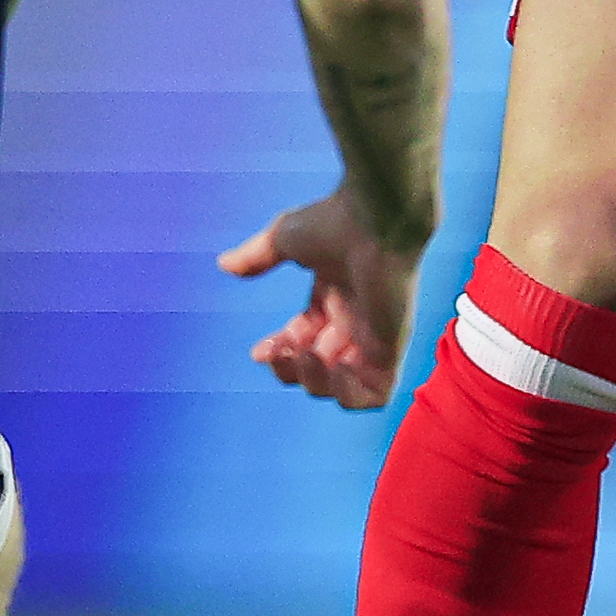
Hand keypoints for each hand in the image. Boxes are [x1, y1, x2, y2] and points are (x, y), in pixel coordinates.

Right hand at [220, 187, 423, 408]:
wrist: (375, 219)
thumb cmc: (336, 222)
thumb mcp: (284, 239)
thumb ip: (257, 256)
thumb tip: (224, 264)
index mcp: (332, 298)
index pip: (302, 340)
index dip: (279, 352)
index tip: (258, 351)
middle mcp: (354, 320)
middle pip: (318, 366)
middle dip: (290, 369)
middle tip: (280, 352)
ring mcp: (374, 336)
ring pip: (344, 387)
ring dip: (316, 383)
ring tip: (306, 357)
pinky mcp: (392, 347)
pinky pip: (377, 395)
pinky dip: (349, 395)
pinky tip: (333, 369)